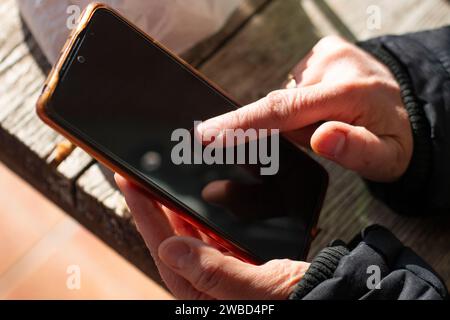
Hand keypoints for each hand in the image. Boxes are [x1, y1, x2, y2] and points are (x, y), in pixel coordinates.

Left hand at [115, 174, 309, 299]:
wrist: (326, 297)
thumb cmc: (297, 300)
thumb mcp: (261, 289)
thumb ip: (215, 273)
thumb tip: (170, 249)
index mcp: (203, 293)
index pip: (163, 248)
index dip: (144, 214)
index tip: (129, 183)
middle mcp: (207, 280)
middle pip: (170, 237)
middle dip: (153, 205)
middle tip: (139, 176)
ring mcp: (220, 267)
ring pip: (188, 232)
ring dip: (176, 207)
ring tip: (162, 181)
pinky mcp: (234, 257)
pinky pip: (209, 232)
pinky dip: (201, 213)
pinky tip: (197, 199)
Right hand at [197, 36, 412, 181]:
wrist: (407, 104)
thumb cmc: (395, 136)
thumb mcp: (387, 158)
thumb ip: (356, 151)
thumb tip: (321, 139)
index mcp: (349, 94)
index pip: (282, 110)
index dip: (241, 123)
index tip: (207, 134)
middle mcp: (333, 66)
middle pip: (280, 106)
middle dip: (287, 128)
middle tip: (320, 134)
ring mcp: (326, 54)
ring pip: (288, 98)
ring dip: (298, 117)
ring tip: (330, 120)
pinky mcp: (322, 50)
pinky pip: (295, 85)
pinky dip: (302, 102)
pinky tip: (326, 105)